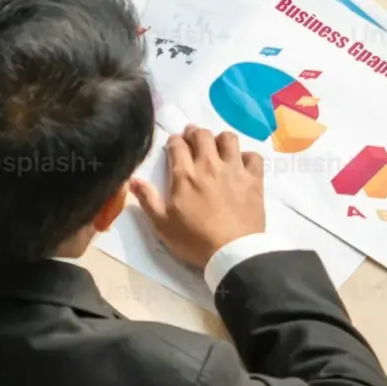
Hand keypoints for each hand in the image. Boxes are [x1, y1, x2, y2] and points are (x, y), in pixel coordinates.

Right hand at [128, 125, 265, 270]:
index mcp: (185, 175)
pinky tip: (241, 164)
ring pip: (228, 138)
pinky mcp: (254, 179)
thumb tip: (132, 179)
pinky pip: (253, 155)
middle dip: (194, 133)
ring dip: (220, 139)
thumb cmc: (194, 240)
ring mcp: (234, 169)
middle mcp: (209, 165)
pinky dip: (247, 156)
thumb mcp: (163, 225)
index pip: (177, 145)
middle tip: (192, 140)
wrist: (232, 252)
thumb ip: (148, 200)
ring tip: (217, 148)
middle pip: (202, 135)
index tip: (174, 146)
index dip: (174, 141)